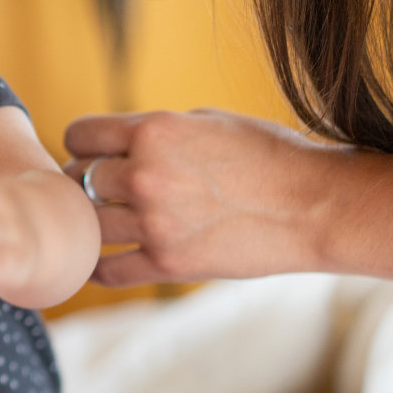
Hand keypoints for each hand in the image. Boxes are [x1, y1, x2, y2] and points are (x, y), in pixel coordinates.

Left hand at [62, 109, 330, 284]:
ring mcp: (154, 222)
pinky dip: (97, 268)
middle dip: (86, 183)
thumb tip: (111, 146)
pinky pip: (106, 270)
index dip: (81, 145)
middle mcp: (146, 175)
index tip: (91, 154)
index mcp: (153, 131)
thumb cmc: (267, 156)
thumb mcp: (207, 122)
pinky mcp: (166, 263)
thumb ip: (155, 133)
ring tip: (105, 222)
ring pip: (87, 225)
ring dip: (93, 224)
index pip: (78, 135)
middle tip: (100, 191)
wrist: (315, 206)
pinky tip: (101, 262)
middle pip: (77, 180)